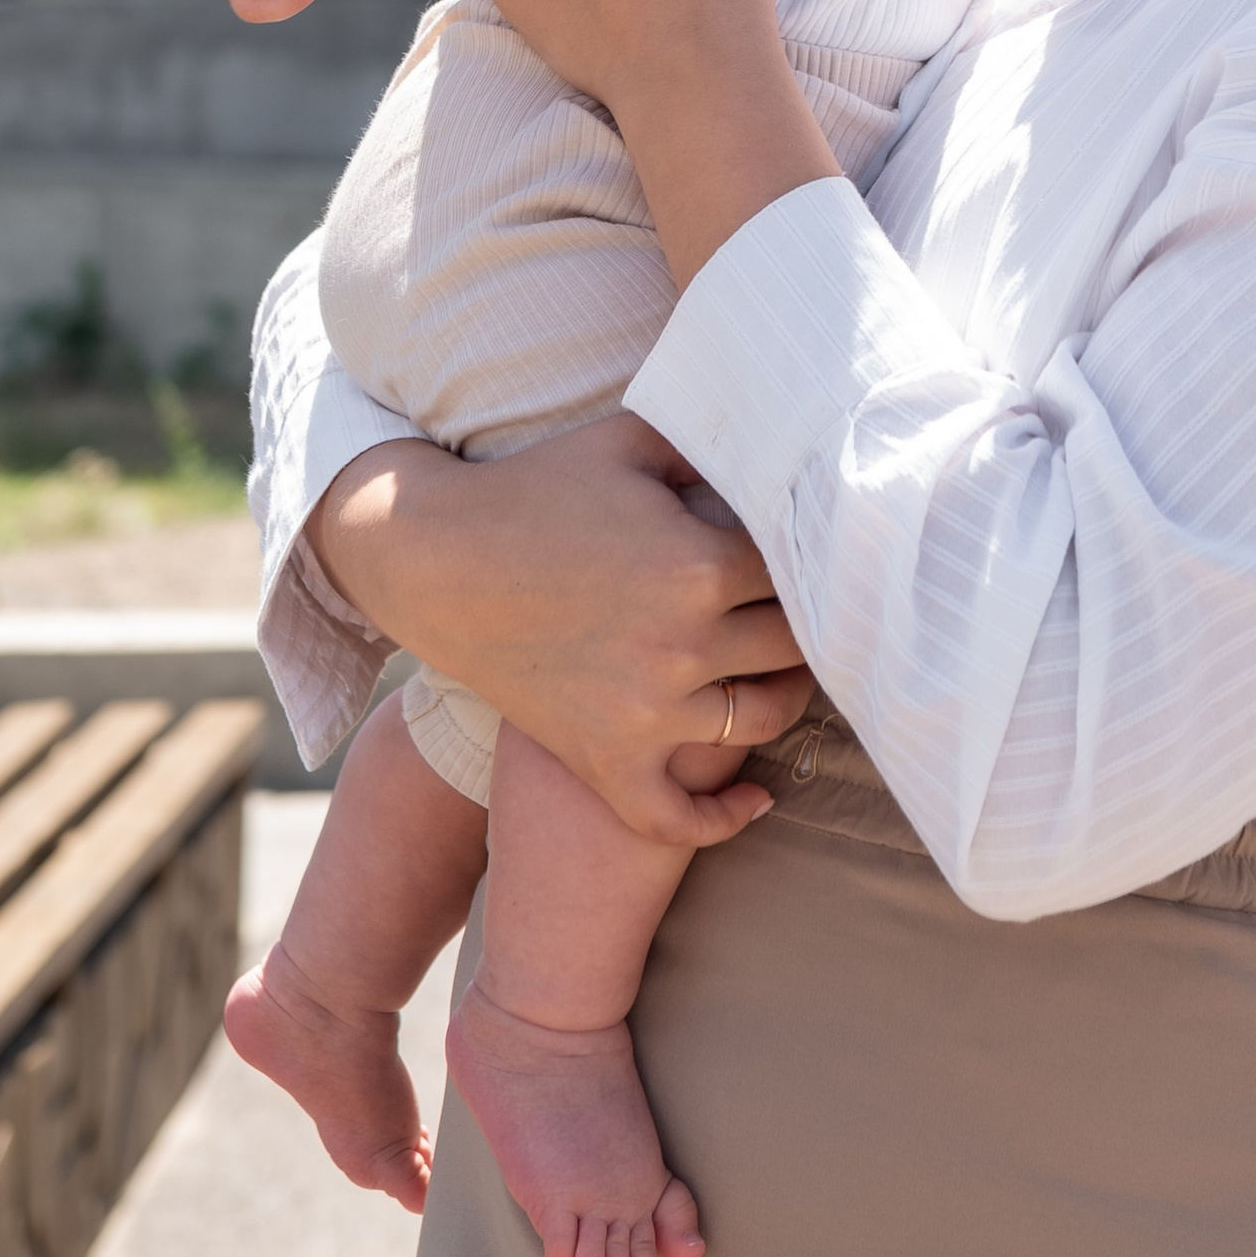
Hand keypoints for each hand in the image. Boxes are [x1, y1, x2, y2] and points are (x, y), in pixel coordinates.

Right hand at [312, 415, 814, 849]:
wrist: (437, 562)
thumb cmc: (537, 489)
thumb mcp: (628, 441)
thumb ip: (709, 438)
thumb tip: (777, 440)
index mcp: (697, 564)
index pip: (800, 572)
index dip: (815, 560)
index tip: (818, 555)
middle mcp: (681, 645)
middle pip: (795, 646)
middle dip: (812, 624)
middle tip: (817, 612)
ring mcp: (644, 714)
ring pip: (761, 722)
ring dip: (788, 700)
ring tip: (788, 675)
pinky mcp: (604, 760)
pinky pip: (679, 818)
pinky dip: (725, 817)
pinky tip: (758, 798)